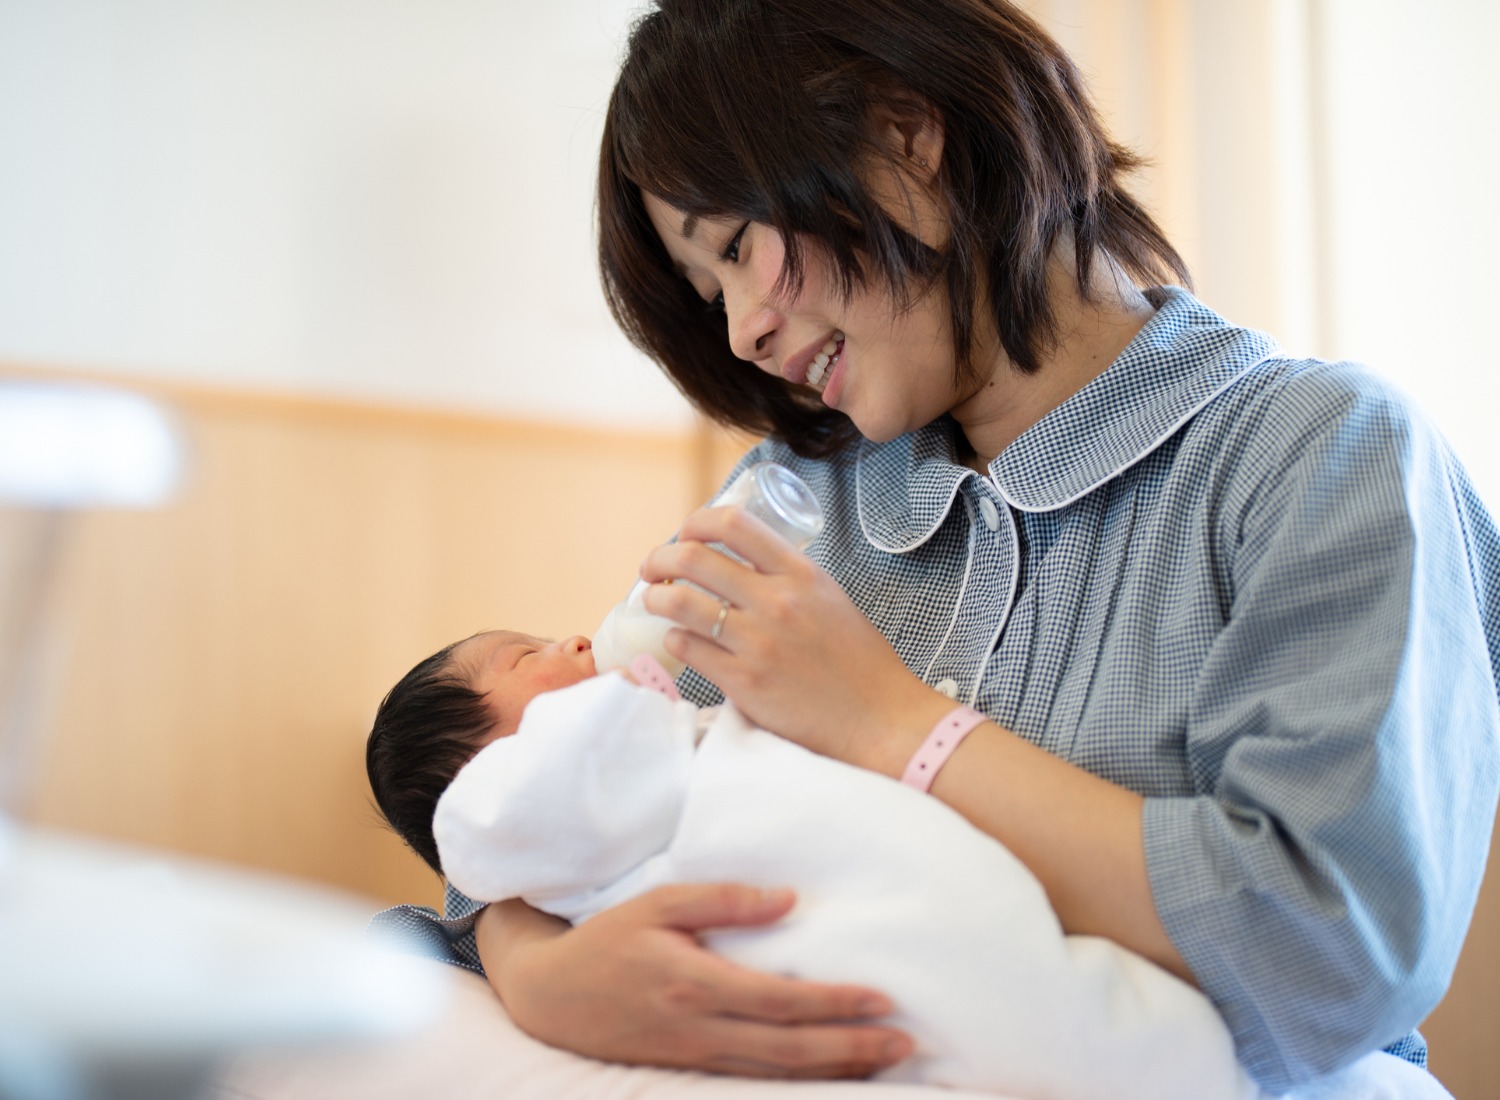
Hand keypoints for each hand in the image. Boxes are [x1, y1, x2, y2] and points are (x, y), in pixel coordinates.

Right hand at [479, 884, 911, 1077]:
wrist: (549, 997)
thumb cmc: (607, 941)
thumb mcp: (657, 903)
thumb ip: (723, 899)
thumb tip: (788, 899)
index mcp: (694, 984)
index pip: (780, 1001)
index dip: (834, 1003)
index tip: (881, 998)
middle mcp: (699, 1030)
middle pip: (789, 1049)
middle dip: (851, 1048)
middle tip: (904, 1042)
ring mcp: (693, 1057)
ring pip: (777, 1074)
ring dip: (833, 1069)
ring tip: (883, 1061)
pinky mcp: (687, 1070)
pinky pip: (754, 1081)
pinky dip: (797, 1080)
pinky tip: (827, 1073)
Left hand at [640, 506, 950, 770]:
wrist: (879, 720)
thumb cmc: (858, 664)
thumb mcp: (830, 600)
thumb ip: (788, 580)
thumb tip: (738, 565)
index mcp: (801, 575)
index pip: (735, 525)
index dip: (697, 522)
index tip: (685, 534)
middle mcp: (778, 601)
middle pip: (694, 558)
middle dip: (660, 559)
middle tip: (652, 570)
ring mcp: (758, 642)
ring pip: (680, 603)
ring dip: (656, 599)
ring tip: (655, 603)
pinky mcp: (744, 682)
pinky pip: (687, 648)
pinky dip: (673, 640)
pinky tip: (679, 641)